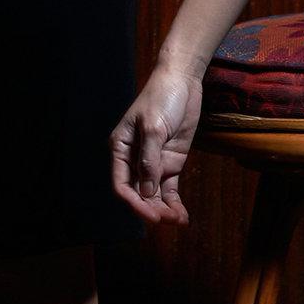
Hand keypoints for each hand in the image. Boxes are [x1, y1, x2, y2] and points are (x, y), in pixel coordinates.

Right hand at [110, 64, 201, 224]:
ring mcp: (153, 163)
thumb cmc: (161, 98)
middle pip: (138, 193)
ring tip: (178, 221)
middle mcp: (134, 159)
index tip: (151, 214)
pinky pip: (170, 189)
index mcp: (120, 149)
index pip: (121, 184)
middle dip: (151, 209)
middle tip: (168, 221)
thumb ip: (149, 160)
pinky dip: (174, 203)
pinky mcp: (171, 163)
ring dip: (164, 210)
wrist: (182, 82)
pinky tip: (182, 216)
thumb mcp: (153, 128)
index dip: (134, 203)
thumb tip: (146, 191)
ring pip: (154, 195)